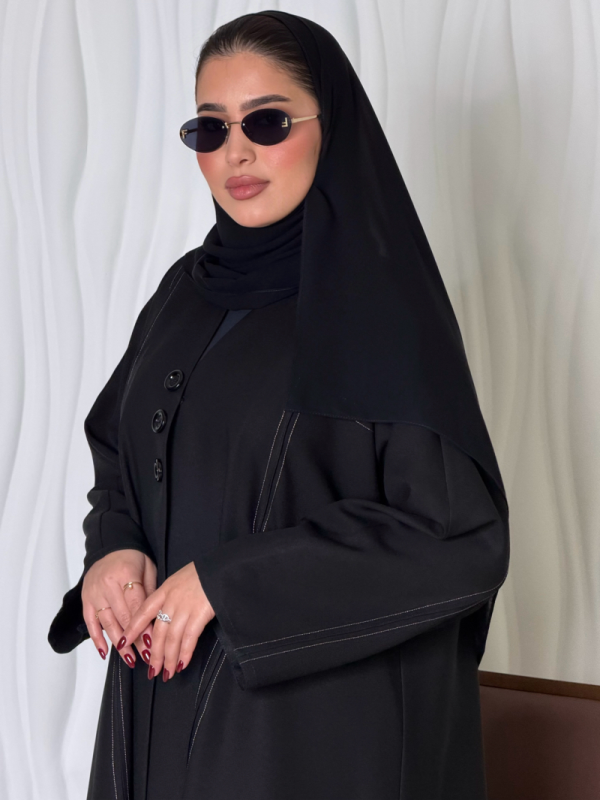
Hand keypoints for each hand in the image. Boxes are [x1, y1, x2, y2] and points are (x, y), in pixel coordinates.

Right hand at [82, 549, 156, 668]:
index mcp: (125, 574)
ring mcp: (94, 593)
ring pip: (107, 623)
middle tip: (147, 655)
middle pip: (123, 617)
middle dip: (136, 639)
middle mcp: (107, 585)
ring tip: (130, 659)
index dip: (145, 624)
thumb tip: (156, 618)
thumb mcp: (148, 568)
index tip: (154, 641)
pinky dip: (97, 639)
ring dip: (119, 644)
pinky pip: (90, 622)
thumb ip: (150, 591)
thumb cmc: (133, 558)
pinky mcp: (86, 600)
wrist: (111, 547)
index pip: (136, 604)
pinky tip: (105, 652)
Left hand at [119, 562, 214, 681]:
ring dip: (168, 659)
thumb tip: (163, 615)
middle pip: (157, 632)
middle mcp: (171, 600)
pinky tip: (182, 664)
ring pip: (171, 638)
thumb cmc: (203, 573)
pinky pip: (189, 638)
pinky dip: (185, 653)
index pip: (143, 612)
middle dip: (154, 655)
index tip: (123, 643)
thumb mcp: (180, 579)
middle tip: (152, 671)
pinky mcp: (200, 613)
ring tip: (167, 673)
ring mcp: (185, 607)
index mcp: (164, 590)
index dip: (132, 629)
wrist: (221, 567)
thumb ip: (170, 596)